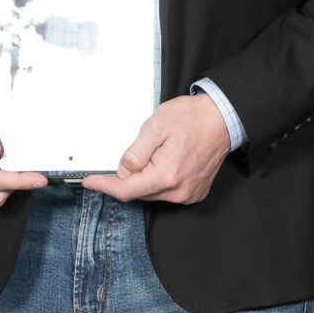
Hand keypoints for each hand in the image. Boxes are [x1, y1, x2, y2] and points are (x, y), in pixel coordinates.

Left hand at [84, 93, 230, 205]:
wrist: (223, 118)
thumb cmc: (193, 118)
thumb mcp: (155, 127)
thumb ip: (135, 153)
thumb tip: (122, 171)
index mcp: (167, 175)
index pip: (126, 190)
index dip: (104, 186)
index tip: (90, 182)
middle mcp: (178, 190)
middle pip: (138, 192)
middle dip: (128, 177)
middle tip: (134, 153)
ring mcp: (188, 194)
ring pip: (152, 192)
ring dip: (145, 177)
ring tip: (158, 151)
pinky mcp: (194, 192)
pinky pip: (167, 191)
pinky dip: (158, 180)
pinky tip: (166, 161)